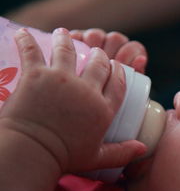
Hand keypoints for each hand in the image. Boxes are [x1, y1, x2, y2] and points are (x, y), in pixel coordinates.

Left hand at [0, 28, 145, 173]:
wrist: (31, 153)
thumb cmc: (63, 158)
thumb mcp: (97, 158)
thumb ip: (122, 153)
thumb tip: (143, 149)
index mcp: (103, 109)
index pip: (118, 83)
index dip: (118, 71)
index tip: (115, 65)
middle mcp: (86, 90)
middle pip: (98, 63)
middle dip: (98, 54)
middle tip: (94, 51)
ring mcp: (62, 79)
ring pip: (68, 50)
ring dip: (66, 39)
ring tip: (64, 33)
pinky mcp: (36, 75)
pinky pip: (32, 51)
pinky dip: (27, 40)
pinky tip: (25, 32)